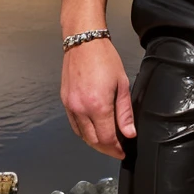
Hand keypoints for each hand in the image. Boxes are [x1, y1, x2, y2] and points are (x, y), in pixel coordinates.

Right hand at [61, 39, 135, 158]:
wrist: (83, 42)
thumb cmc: (105, 59)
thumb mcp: (122, 85)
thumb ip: (125, 112)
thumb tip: (129, 133)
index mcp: (97, 106)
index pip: (106, 138)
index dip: (115, 148)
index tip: (123, 151)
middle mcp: (80, 109)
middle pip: (93, 140)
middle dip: (106, 149)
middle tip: (117, 150)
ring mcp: (70, 106)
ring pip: (82, 135)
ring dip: (94, 142)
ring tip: (107, 143)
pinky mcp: (64, 101)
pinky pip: (74, 125)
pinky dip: (84, 132)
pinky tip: (93, 131)